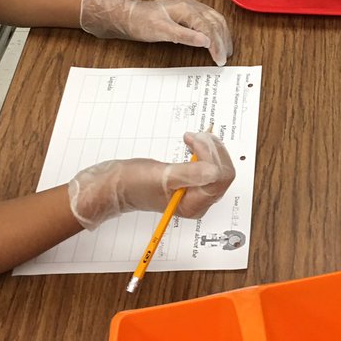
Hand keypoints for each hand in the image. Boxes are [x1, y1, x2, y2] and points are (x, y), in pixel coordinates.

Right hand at [68, 130, 235, 229]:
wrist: (117, 185)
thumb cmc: (133, 184)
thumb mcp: (162, 176)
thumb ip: (189, 174)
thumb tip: (214, 171)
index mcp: (194, 205)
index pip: (219, 178)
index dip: (212, 156)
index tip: (195, 140)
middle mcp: (199, 201)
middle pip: (224, 172)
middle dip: (213, 149)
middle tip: (196, 135)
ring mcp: (197, 191)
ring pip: (219, 166)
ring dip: (210, 147)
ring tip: (193, 137)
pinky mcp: (193, 181)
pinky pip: (210, 164)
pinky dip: (205, 150)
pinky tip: (192, 142)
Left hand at [80, 0, 232, 64]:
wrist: (130, 14)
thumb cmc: (143, 21)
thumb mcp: (162, 31)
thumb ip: (184, 36)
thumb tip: (206, 41)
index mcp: (187, 9)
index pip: (209, 28)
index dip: (216, 45)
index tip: (219, 60)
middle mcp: (193, 6)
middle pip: (216, 22)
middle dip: (223, 40)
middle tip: (224, 58)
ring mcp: (192, 7)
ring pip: (216, 19)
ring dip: (223, 35)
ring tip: (225, 50)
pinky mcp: (189, 12)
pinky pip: (210, 19)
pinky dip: (217, 30)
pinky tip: (216, 39)